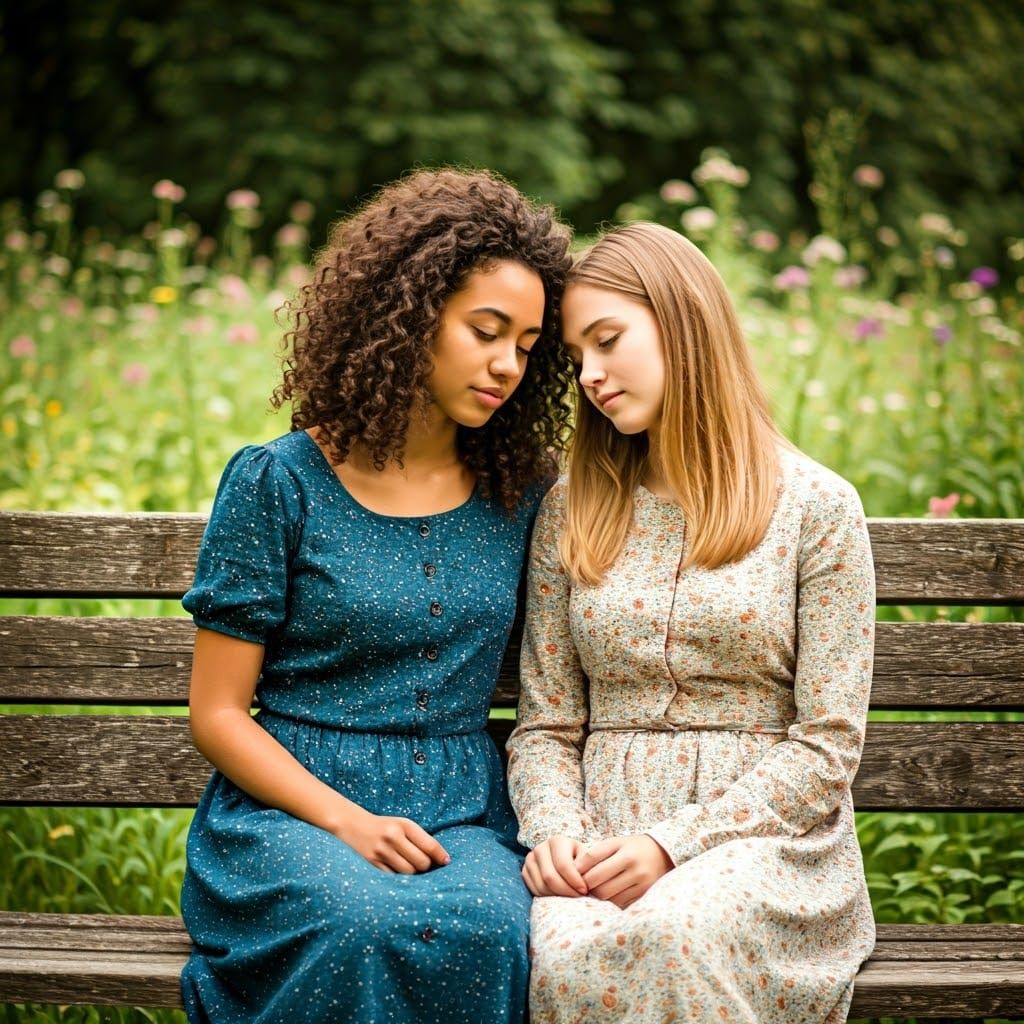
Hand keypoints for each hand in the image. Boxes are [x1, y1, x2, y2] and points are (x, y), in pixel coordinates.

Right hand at [334, 807, 449, 873]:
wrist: (352, 825)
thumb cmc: (383, 827)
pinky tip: (396, 871)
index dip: (441, 856)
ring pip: (409, 872)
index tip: (447, 862)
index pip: (429, 845)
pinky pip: (393, 878)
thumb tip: (440, 859)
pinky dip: (399, 877)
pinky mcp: (372, 863)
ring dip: (412, 873)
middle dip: (425, 866)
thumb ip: (419, 838)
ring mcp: (381, 851)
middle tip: (422, 864)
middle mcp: (393, 836)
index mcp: (404, 825)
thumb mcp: (401, 825)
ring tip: (409, 866)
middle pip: (421, 862)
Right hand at [522, 835, 588, 896]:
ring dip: (557, 896)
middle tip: (578, 897)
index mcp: (557, 841)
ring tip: (570, 897)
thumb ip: (586, 866)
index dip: (574, 881)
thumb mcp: (586, 857)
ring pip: (541, 885)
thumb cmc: (579, 858)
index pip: (563, 865)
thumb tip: (584, 880)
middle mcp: (540, 848)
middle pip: (549, 877)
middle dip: (566, 891)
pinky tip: (559, 896)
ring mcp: (530, 859)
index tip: (585, 890)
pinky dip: (547, 897)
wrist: (566, 856)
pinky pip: (534, 890)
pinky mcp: (525, 871)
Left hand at [575, 834, 672, 908]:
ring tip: (595, 889)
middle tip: (582, 885)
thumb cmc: (632, 848)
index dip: (579, 869)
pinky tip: (608, 895)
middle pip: (599, 884)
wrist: (663, 854)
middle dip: (587, 886)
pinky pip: (620, 903)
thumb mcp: (616, 843)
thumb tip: (574, 870)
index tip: (573, 873)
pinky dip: (610, 901)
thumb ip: (596, 854)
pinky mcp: (644, 894)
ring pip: (608, 897)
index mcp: (624, 850)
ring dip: (598, 895)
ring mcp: (641, 882)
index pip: (593, 859)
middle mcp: (634, 866)